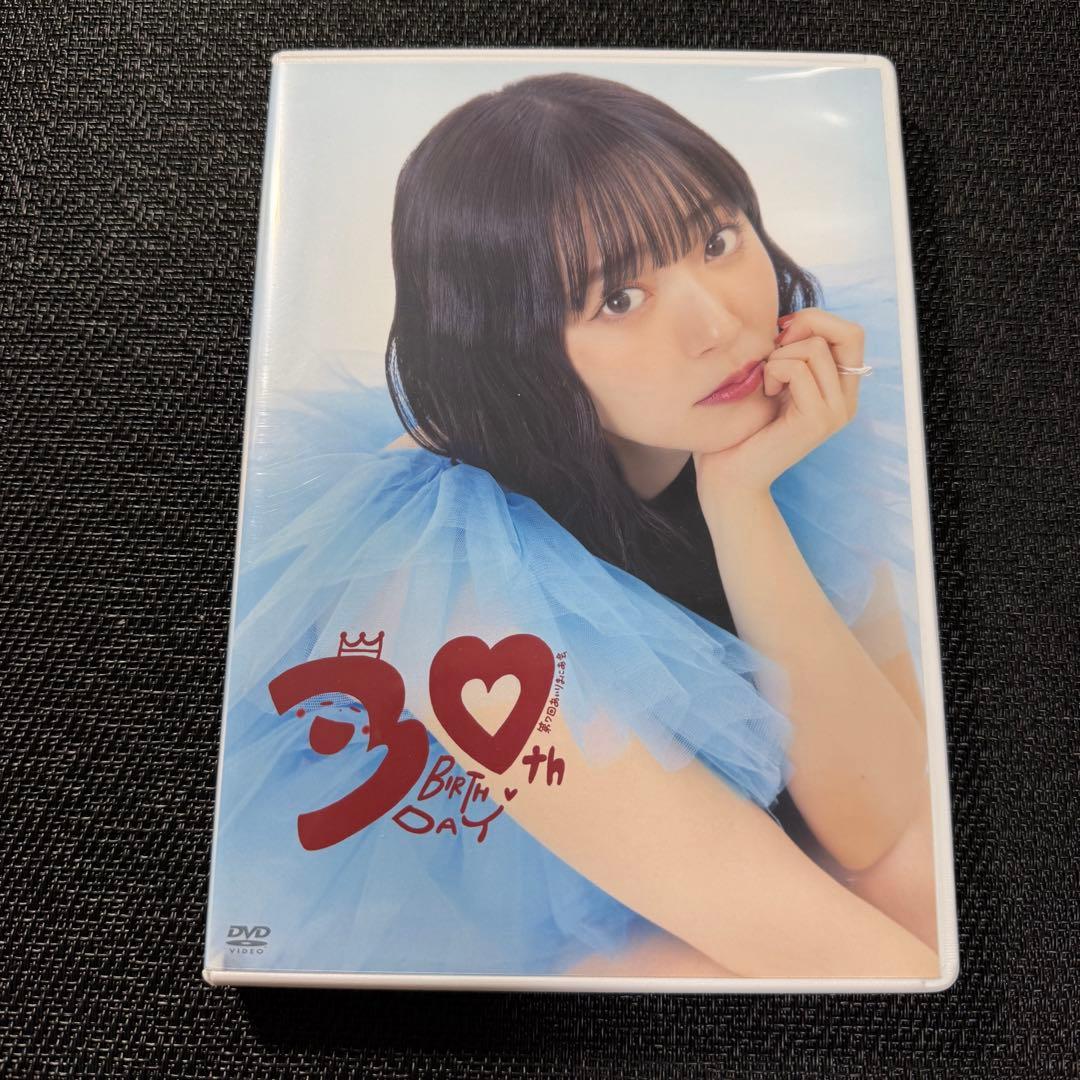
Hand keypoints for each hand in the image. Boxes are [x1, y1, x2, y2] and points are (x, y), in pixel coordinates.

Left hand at [694, 308, 864, 512]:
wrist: (727, 474)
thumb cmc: (740, 425)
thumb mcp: (770, 378)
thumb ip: (789, 351)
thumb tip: (788, 319)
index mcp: (839, 389)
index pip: (851, 333)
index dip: (817, 320)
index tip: (780, 336)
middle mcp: (846, 400)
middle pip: (850, 333)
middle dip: (806, 327)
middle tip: (774, 351)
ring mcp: (836, 411)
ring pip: (815, 348)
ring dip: (779, 356)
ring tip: (766, 382)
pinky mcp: (817, 420)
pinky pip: (799, 369)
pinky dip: (774, 371)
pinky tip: (765, 394)